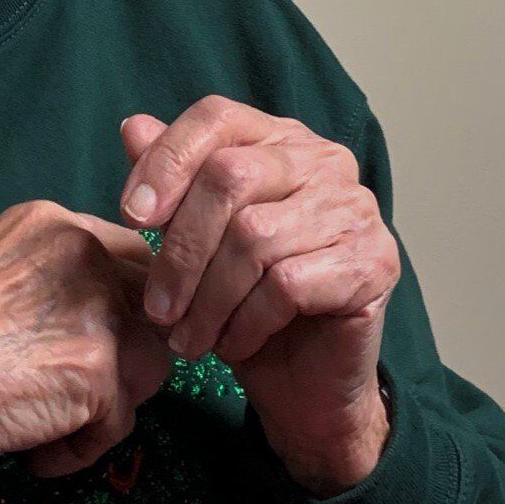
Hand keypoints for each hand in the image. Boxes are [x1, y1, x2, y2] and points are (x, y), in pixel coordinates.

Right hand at [0, 199, 170, 487]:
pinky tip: (33, 455)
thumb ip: (45, 279)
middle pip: (150, 306)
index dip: (119, 307)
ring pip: (148, 363)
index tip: (89, 345)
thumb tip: (89, 318)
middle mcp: (82, 251)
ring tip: (47, 427)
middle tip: (73, 392)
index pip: (130, 255)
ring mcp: (95, 307)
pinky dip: (79, 450)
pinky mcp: (97, 371)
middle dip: (122, 355)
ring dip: (106, 405)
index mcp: (49, 222)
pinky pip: (117, 424)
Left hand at [120, 99, 398, 492]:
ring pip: (255, 236)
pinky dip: (247, 321)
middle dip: (182, 250)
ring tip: (190, 338)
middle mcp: (324, 160)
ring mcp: (355, 208)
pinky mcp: (373, 261)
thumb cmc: (246, 303)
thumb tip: (133, 127)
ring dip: (209, 300)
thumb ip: (172, 183)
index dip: (166, 160)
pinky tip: (234, 343)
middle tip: (159, 308)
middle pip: (229, 176)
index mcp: (279, 139)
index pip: (216, 117)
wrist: (307, 386)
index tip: (130, 216)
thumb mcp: (197, 243)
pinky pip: (288, 284)